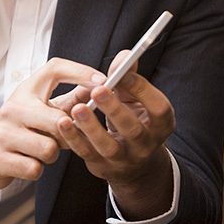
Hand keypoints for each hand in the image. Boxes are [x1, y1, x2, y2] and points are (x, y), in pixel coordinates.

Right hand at [0, 57, 105, 211]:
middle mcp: (12, 107)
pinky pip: (34, 169)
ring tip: (38, 151)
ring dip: (49, 156)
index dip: (81, 72)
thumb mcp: (39, 110)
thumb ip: (68, 102)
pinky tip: (25, 163)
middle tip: (58, 140)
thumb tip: (97, 87)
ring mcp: (2, 132)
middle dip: (66, 136)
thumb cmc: (18, 132)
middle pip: (59, 120)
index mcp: (25, 91)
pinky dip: (35, 170)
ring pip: (49, 149)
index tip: (103, 82)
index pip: (55, 69)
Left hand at [56, 50, 175, 219]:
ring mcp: (124, 159)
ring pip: (108, 146)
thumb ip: (129, 77)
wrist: (131, 162)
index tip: (121, 72)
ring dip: (92, 127)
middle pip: (133, 129)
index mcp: (161, 124)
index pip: (158, 108)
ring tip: (78, 108)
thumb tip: (124, 56)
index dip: (141, 89)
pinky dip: (74, 139)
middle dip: (114, 109)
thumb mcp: (135, 99)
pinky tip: (63, 123)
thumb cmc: (132, 119)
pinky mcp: (102, 166)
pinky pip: (86, 153)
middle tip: (97, 90)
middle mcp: (146, 145)